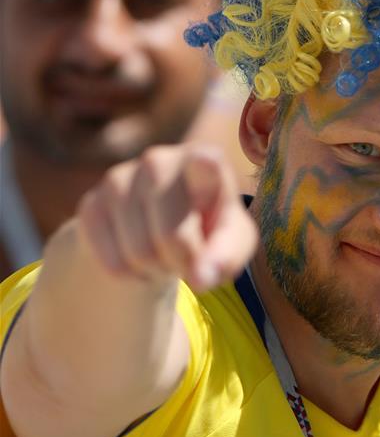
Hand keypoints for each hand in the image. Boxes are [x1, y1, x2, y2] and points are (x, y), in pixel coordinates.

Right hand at [75, 144, 258, 291]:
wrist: (160, 227)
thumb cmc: (208, 229)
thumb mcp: (231, 241)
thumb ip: (226, 256)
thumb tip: (202, 277)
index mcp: (203, 160)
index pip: (205, 159)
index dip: (204, 168)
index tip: (206, 161)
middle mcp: (159, 161)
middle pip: (172, 234)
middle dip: (183, 261)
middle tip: (188, 259)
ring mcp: (119, 178)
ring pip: (139, 252)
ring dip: (157, 269)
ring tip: (165, 254)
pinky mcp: (91, 205)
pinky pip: (113, 262)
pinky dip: (131, 275)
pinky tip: (139, 258)